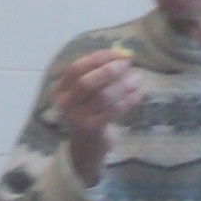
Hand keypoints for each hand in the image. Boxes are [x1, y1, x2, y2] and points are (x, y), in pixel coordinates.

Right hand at [51, 48, 146, 184]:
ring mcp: (77, 118)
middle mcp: (65, 104)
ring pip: (102, 96)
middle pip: (86, 82)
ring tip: (138, 79)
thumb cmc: (90, 112)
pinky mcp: (92, 129)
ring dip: (123, 85)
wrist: (87, 146)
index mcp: (61, 89)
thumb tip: (122, 55)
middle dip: (109, 70)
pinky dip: (129, 100)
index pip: (76, 68)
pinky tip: (139, 93)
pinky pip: (114, 111)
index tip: (117, 54)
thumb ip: (100, 74)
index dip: (97, 58)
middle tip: (127, 64)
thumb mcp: (88, 93)